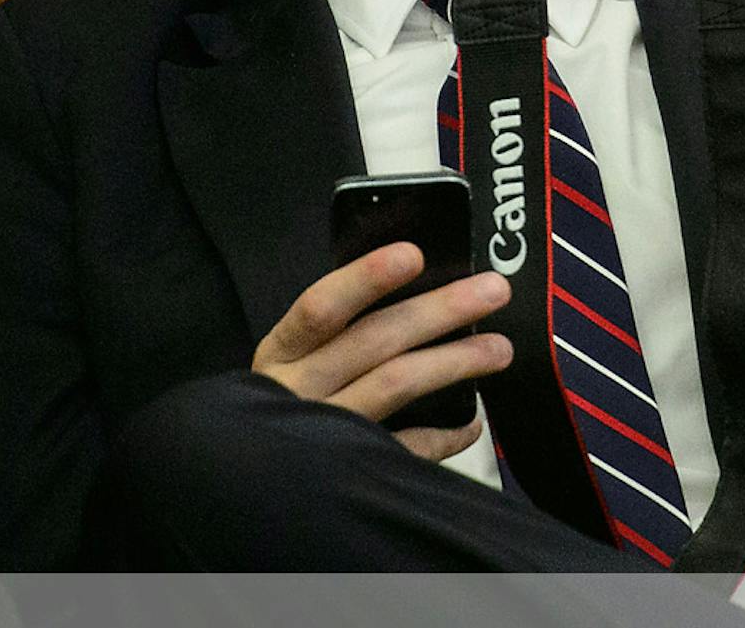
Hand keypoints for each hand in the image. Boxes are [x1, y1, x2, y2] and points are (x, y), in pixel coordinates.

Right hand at [252, 243, 511, 460]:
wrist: (243, 488)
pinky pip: (405, 449)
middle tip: (493, 290)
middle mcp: (298, 390)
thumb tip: (412, 285)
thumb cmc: (283, 404)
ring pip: (395, 386)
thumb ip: (333, 333)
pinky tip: (472, 424)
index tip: (413, 254)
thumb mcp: (290, 363)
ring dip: (453, 362)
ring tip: (500, 349)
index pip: (321, 308)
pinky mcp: (348, 470)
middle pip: (374, 341)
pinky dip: (443, 436)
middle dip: (439, 311)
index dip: (365, 280)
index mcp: (282, 352)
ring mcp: (324, 433)